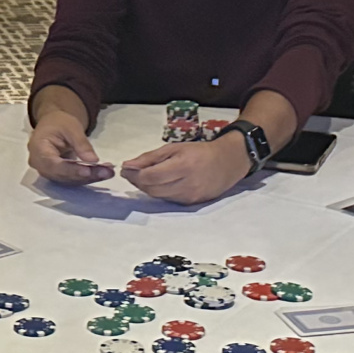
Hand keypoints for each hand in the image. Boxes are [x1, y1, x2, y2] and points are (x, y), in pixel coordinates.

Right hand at [26, 116, 113, 184]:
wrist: (53, 125)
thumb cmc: (59, 122)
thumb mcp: (71, 127)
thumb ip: (81, 144)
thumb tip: (93, 160)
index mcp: (38, 149)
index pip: (54, 165)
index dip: (71, 170)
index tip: (88, 171)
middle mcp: (40, 165)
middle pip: (63, 175)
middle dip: (86, 175)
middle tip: (106, 172)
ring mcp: (48, 172)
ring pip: (69, 180)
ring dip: (90, 178)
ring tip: (108, 172)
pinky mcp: (58, 175)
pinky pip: (72, 179)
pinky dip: (88, 176)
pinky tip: (102, 172)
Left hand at [119, 134, 249, 205]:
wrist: (227, 163)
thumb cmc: (199, 152)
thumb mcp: (175, 148)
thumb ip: (151, 157)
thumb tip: (128, 165)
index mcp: (183, 166)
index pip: (151, 176)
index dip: (134, 174)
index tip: (126, 168)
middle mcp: (187, 184)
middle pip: (152, 189)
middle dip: (138, 181)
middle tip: (131, 173)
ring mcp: (190, 197)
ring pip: (159, 197)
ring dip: (147, 188)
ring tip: (143, 177)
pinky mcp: (192, 204)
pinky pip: (168, 200)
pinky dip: (159, 192)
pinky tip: (158, 184)